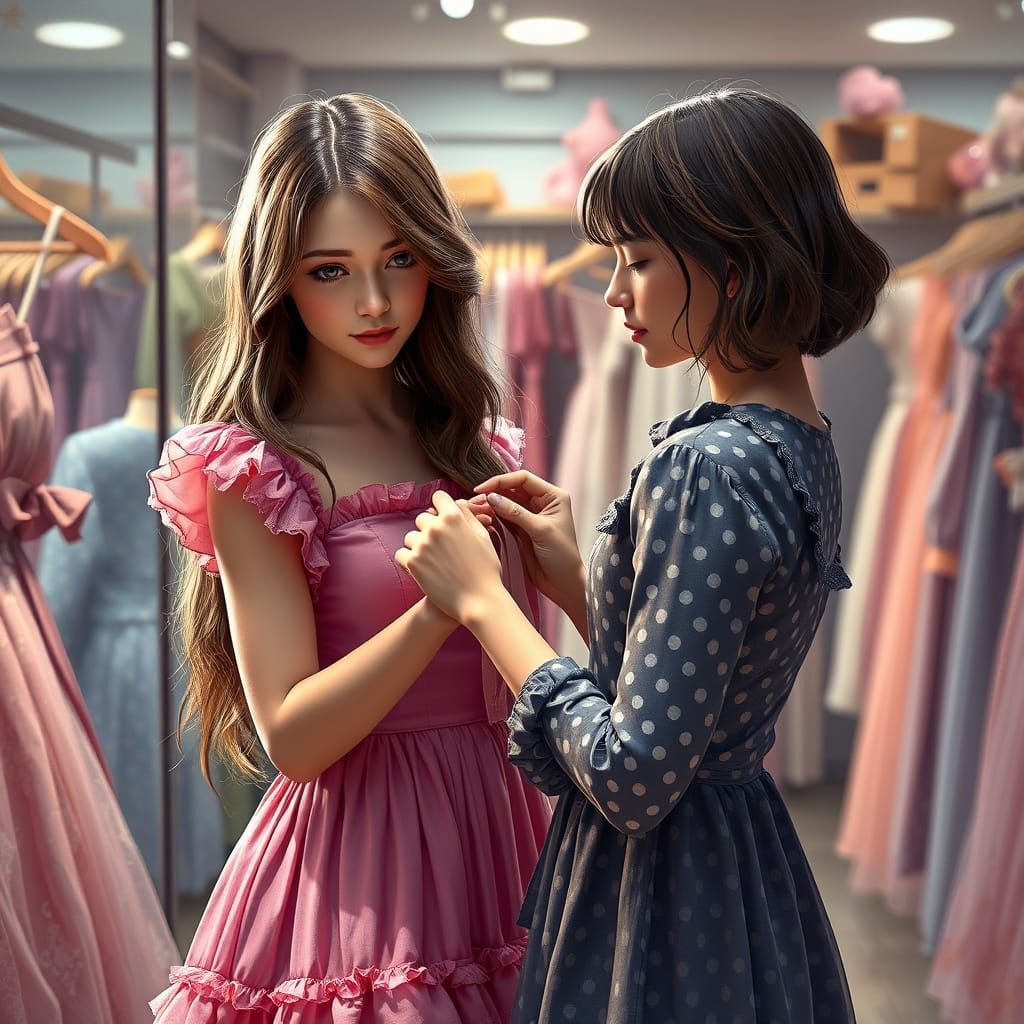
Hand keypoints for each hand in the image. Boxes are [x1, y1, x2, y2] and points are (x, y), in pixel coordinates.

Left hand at [396, 491, 504, 623]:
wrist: (479, 600)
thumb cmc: (486, 570)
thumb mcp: (483, 537)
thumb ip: (469, 516)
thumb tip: (458, 503)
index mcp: (454, 518)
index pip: (438, 497)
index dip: (441, 506)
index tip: (442, 516)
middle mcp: (435, 528)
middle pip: (422, 518)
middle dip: (430, 528)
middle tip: (441, 546)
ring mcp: (422, 545)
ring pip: (411, 536)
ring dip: (419, 545)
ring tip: (433, 560)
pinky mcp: (412, 564)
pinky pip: (401, 554)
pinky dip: (408, 560)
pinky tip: (421, 567)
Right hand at [469, 470, 584, 611]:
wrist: (563, 583)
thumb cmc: (561, 556)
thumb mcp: (540, 531)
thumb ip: (516, 513)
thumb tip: (492, 497)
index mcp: (553, 496)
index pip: (523, 479)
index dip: (502, 481)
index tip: (483, 489)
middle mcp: (542, 502)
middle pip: (513, 488)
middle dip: (494, 492)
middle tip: (476, 499)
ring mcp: (530, 515)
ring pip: (506, 502)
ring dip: (492, 504)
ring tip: (477, 508)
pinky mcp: (521, 529)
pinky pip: (504, 517)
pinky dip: (494, 516)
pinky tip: (483, 517)